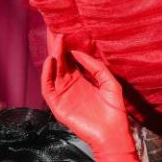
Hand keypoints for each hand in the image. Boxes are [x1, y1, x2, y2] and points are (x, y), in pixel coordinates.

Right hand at [41, 31, 132, 155]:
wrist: (113, 133)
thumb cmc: (113, 109)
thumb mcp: (109, 82)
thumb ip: (95, 67)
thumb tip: (78, 52)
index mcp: (81, 79)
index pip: (70, 59)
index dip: (67, 46)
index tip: (65, 30)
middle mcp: (70, 85)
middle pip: (60, 62)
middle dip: (57, 47)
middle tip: (54, 28)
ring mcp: (62, 95)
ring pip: (53, 72)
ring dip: (53, 56)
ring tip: (55, 41)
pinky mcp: (57, 105)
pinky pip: (49, 87)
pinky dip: (48, 74)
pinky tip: (52, 61)